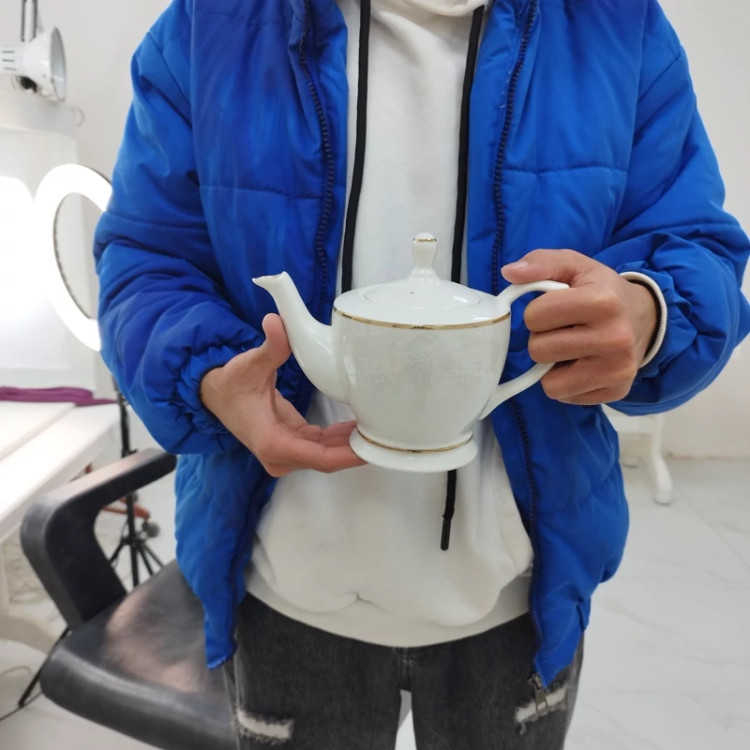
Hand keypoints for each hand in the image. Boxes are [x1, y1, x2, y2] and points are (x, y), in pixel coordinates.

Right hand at [199, 314, 364, 476]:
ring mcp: (286, 452)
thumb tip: (275, 322)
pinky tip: (360, 427)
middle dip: (356, 450)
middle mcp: (280, 455)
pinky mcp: (291, 444)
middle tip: (386, 435)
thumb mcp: (251, 364)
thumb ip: (270, 346)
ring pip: (326, 455)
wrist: (214, 394)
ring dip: (350, 444)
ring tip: (379, 430)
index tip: (372, 447)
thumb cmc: (231, 383)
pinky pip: (321, 446)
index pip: (321, 458)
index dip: (349, 455)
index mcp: (273, 442)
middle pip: (327, 460)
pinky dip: (340, 439)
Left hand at [501, 249, 657, 404]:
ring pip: (549, 382)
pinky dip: (566, 383)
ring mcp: (617, 369)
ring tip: (570, 348)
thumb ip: (541, 262)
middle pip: (539, 350)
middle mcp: (615, 338)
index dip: (537, 312)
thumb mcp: (575, 266)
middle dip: (543, 338)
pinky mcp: (617, 391)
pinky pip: (566, 396)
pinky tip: (582, 364)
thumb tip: (509, 272)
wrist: (644, 317)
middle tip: (563, 330)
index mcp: (602, 302)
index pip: (535, 317)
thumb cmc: (601, 290)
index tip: (555, 309)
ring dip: (551, 366)